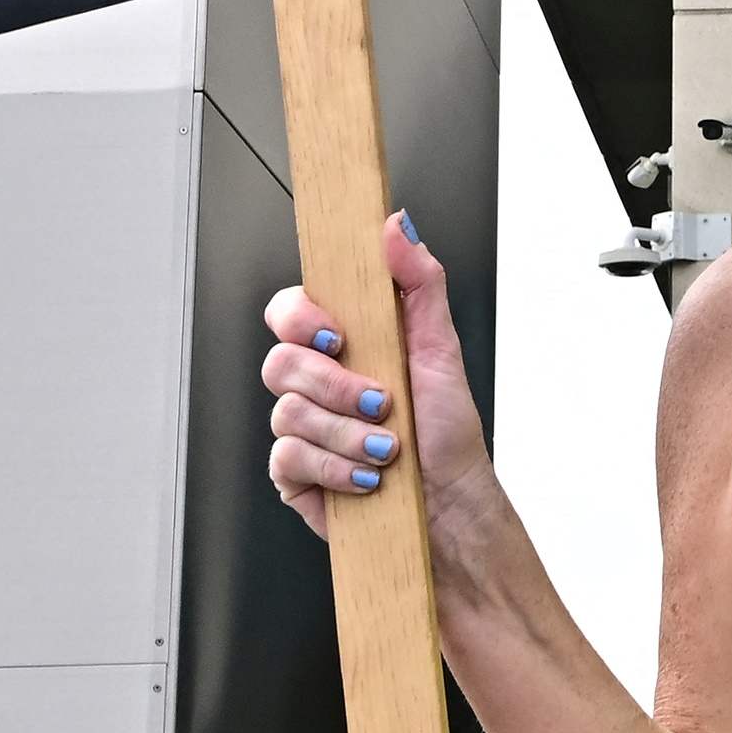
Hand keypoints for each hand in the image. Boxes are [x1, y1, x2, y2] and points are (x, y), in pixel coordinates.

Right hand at [262, 218, 499, 537]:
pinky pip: (288, 458)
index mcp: (345, 346)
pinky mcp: (294, 473)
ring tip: (387, 448)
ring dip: (349, 435)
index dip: (299, 319)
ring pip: (288, 414)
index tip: (336, 336)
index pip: (289, 312)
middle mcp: (317, 384)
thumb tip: (397, 226)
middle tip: (381, 402)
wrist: (451, 505)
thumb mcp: (441, 348)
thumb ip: (420, 281)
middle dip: (337, 388)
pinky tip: (366, 478)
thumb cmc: (447, 431)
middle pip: (280, 363)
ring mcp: (302, 428)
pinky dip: (336, 469)